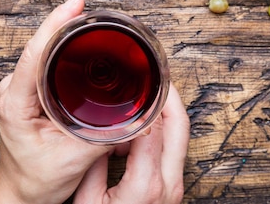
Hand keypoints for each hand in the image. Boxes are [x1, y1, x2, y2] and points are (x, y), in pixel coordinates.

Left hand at [0, 0, 112, 203]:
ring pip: (42, 53)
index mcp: (16, 102)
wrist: (21, 194)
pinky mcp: (29, 93)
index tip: (75, 5)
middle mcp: (14, 91)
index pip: (36, 53)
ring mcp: (20, 90)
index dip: (56, 24)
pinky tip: (77, 43)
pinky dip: (62, 50)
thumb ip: (105, 138)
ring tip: (86, 19)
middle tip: (87, 7)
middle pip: (40, 46)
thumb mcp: (73, 160)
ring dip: (63, 34)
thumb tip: (137, 117)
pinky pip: (45, 63)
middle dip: (64, 23)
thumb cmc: (36, 180)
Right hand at [72, 84, 189, 203]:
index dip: (146, 101)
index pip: (154, 128)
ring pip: (181, 138)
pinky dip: (164, 133)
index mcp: (146, 184)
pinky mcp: (173, 188)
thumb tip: (96, 130)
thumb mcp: (88, 200)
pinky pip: (175, 151)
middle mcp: (168, 183)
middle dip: (169, 97)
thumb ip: (93, 163)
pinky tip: (141, 129)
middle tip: (155, 77)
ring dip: (168, 114)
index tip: (137, 82)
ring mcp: (175, 186)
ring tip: (146, 100)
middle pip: (180, 126)